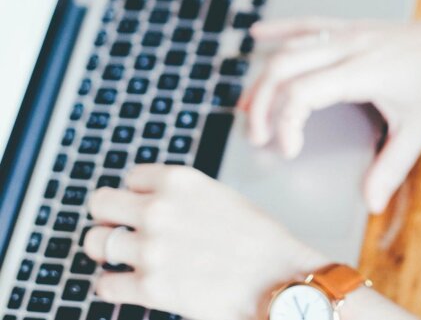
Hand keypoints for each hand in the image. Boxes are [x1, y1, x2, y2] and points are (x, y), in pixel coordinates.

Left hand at [84, 165, 327, 319]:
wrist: (278, 278)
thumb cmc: (258, 240)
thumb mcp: (219, 196)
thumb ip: (182, 196)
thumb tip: (151, 203)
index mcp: (178, 181)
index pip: (130, 178)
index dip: (137, 195)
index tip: (144, 207)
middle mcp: (158, 210)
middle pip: (100, 204)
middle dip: (110, 217)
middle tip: (120, 230)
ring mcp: (150, 249)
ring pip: (95, 243)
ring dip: (108, 251)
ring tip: (126, 258)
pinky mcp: (149, 288)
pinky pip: (104, 284)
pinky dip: (114, 286)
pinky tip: (132, 284)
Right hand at [239, 5, 420, 212]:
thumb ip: (392, 167)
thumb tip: (371, 203)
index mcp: (362, 71)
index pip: (302, 93)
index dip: (285, 124)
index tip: (289, 152)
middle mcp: (349, 47)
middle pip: (284, 68)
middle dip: (261, 104)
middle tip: (257, 137)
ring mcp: (351, 33)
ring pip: (291, 48)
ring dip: (264, 76)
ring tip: (246, 106)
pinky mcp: (355, 28)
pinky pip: (310, 24)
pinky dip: (282, 30)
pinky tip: (259, 34)